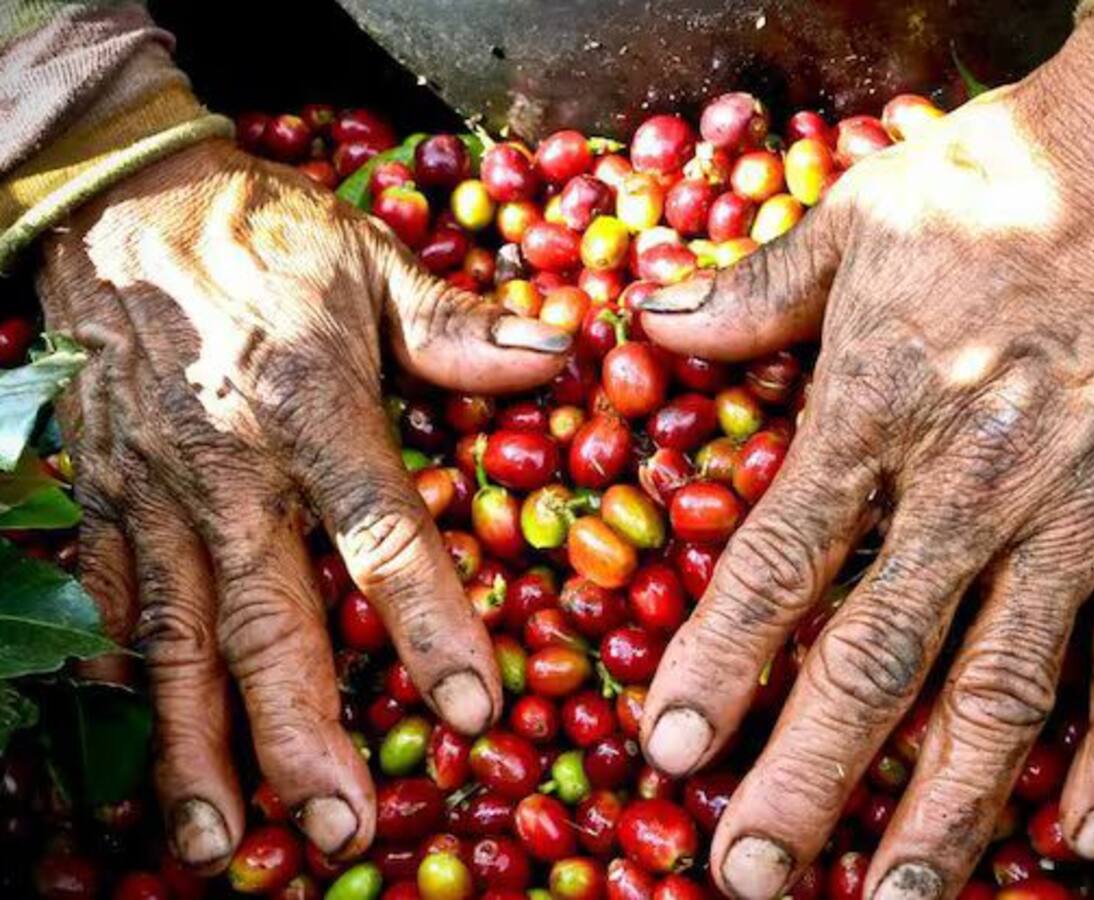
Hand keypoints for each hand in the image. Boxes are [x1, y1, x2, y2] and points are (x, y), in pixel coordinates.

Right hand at [38, 140, 568, 869]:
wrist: (120, 203)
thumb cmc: (263, 233)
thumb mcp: (370, 259)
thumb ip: (458, 325)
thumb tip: (561, 355)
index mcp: (308, 403)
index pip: (380, 530)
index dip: (429, 621)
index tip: (473, 708)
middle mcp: (225, 465)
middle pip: (267, 617)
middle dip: (302, 732)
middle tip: (340, 828)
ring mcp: (150, 491)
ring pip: (172, 639)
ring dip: (196, 749)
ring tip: (218, 847)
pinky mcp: (98, 498)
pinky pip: (105, 609)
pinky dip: (117, 695)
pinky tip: (130, 771)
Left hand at [634, 16, 1093, 899]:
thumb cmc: (1003, 177)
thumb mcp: (857, 219)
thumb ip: (750, 293)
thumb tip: (648, 324)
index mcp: (879, 410)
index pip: (778, 563)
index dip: (717, 662)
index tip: (670, 747)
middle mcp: (976, 485)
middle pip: (879, 659)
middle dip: (811, 779)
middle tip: (752, 877)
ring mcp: (1086, 519)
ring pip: (1007, 693)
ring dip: (949, 809)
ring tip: (895, 898)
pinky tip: (1082, 839)